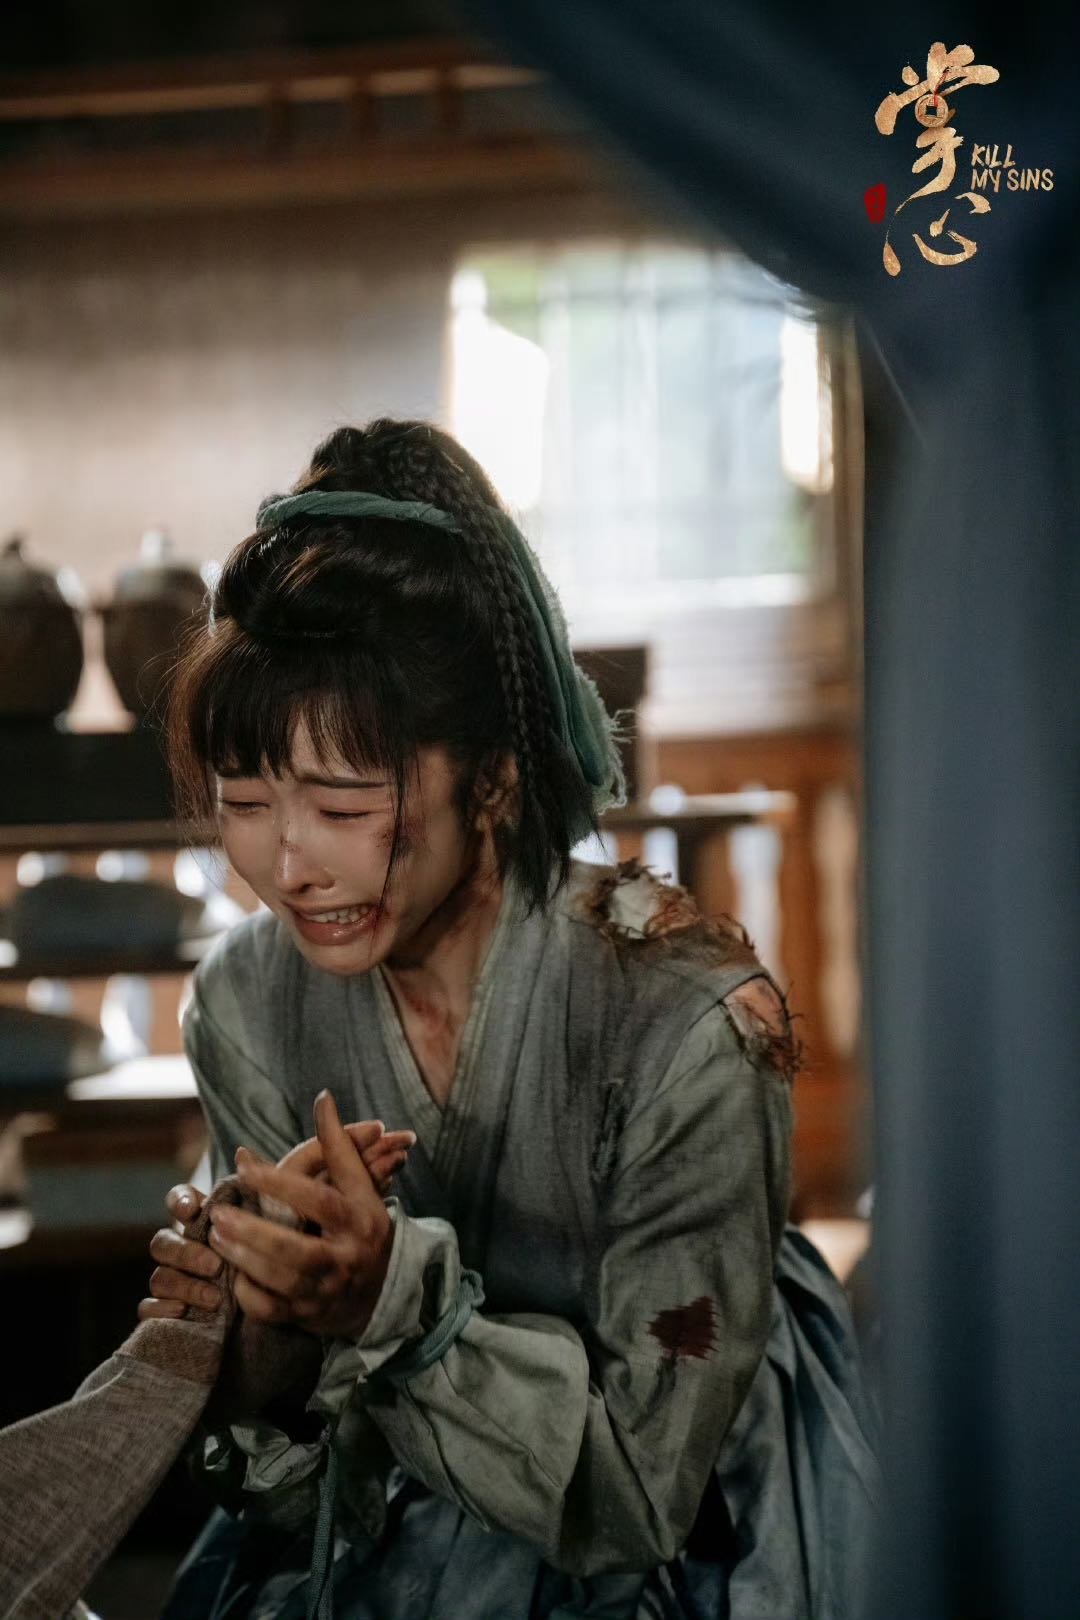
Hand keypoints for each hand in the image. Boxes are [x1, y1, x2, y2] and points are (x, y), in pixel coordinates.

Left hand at [135, 1115, 414, 1322]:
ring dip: (243, 1259)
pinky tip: (233, 1272)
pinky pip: (271, 1310)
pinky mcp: (306, 1316)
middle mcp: (344, 1259)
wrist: (382, 1293)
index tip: (244, 1166)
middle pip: (296, 1251)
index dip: (281, 1183)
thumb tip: (322, 1097)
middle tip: (219, 1214)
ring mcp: (324, 1292)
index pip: (318, 1201)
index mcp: (358, 1221)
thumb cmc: (364, 1227)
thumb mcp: (361, 1187)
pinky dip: (249, 1294)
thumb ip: (338, 1145)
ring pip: (279, 1282)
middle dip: (254, 1234)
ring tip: (216, 1234)